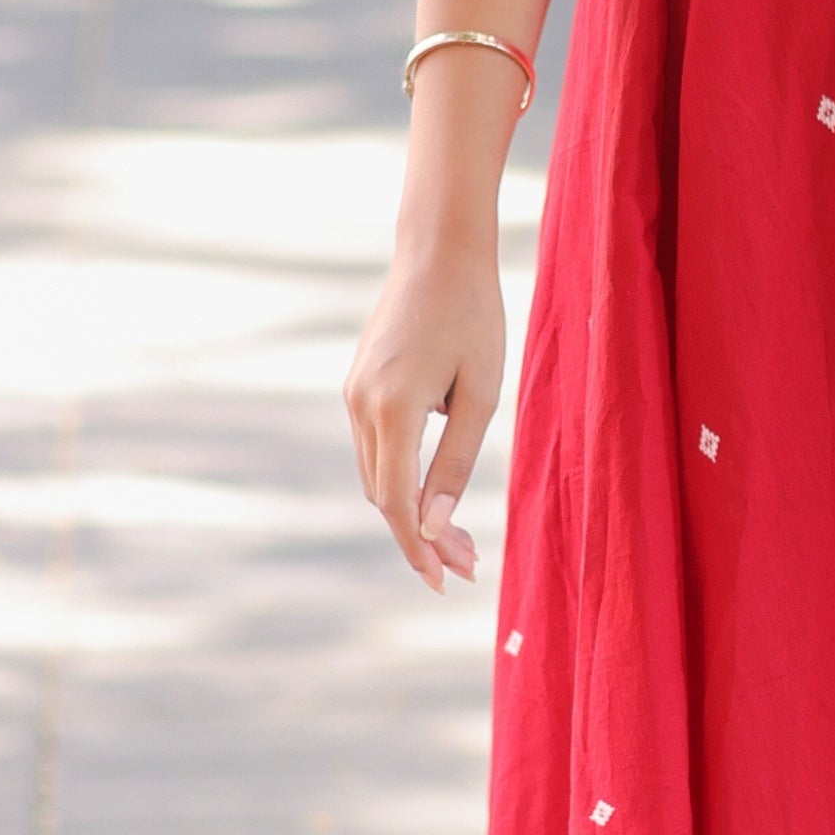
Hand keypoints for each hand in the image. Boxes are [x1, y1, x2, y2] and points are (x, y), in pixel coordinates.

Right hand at [345, 244, 506, 594]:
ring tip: (461, 538)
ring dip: (412, 510)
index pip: (399, 503)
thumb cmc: (474, 317)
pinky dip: (402, 476)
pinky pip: (376, 447)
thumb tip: (433, 527)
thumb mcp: (482, 394)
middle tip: (469, 565)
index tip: (444, 583)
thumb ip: (455, 462)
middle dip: (423, 537)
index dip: (420, 549)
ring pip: (377, 475)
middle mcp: (360, 405)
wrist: (439, 251)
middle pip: (385, 496)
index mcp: (392, 409)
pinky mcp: (357, 384)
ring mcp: (353, 394)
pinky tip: (435, 489)